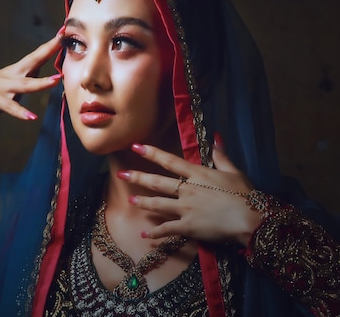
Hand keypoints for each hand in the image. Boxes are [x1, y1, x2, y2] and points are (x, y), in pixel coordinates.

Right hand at [0, 32, 62, 123]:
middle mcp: (10, 76)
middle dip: (47, 51)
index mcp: (14, 71)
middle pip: (32, 61)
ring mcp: (2, 88)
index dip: (49, 46)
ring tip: (56, 81)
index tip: (63, 32)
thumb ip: (22, 79)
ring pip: (24, 84)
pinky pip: (10, 107)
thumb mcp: (6, 84)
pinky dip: (20, 112)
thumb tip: (38, 73)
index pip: (35, 56)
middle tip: (61, 39)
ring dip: (40, 83)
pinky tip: (31, 117)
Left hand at [118, 142, 259, 245]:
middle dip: (137, 178)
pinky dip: (155, 233)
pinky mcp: (187, 227)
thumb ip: (221, 156)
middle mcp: (187, 189)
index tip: (135, 147)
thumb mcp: (234, 172)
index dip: (151, 153)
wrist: (251, 219)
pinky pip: (167, 229)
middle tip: (121, 175)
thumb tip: (215, 137)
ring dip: (142, 203)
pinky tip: (144, 234)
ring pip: (157, 204)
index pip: (169, 161)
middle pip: (157, 182)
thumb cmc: (245, 195)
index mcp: (197, 174)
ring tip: (130, 201)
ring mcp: (185, 208)